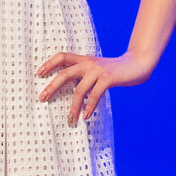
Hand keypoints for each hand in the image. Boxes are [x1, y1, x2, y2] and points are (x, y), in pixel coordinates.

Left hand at [36, 51, 150, 127]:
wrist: (136, 65)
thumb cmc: (114, 70)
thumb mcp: (96, 68)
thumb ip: (84, 73)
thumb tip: (69, 88)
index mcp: (84, 59)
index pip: (62, 56)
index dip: (49, 63)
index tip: (39, 73)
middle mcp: (88, 63)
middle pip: (65, 73)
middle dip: (52, 86)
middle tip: (42, 97)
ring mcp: (98, 70)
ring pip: (79, 89)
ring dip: (73, 106)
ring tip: (70, 118)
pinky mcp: (108, 79)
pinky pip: (94, 95)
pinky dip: (89, 107)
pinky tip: (85, 116)